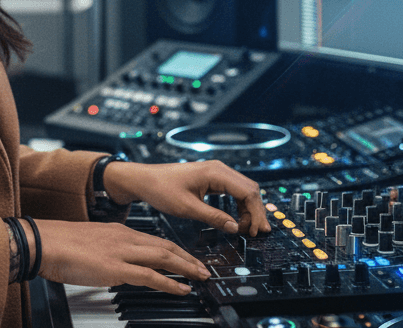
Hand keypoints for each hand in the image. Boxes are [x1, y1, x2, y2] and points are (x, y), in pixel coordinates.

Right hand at [29, 218, 208, 295]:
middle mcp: (123, 237)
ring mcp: (121, 252)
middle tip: (203, 267)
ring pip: (163, 257)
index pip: (154, 238)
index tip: (186, 257)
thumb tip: (115, 262)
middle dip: (187, 257)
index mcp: (117, 230)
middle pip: (165, 245)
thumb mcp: (90, 242)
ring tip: (200, 276)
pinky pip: (150, 276)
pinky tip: (181, 289)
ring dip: (186, 267)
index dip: (174, 249)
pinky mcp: (115, 268)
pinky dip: (169, 282)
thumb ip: (107, 250)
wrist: (43, 241)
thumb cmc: (59, 244)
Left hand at [101, 160, 270, 235]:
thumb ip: (213, 218)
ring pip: (243, 191)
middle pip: (250, 190)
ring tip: (249, 230)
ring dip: (248, 210)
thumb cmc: (161, 189)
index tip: (256, 231)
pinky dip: (239, 206)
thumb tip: (234, 228)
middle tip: (258, 233)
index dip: (255, 213)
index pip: (247, 192)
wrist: (144, 180)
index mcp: (215, 172)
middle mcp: (219, 169)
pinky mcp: (212, 179)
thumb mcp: (187, 208)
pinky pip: (233, 192)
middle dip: (256, 212)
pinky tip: (238, 221)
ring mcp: (216, 173)